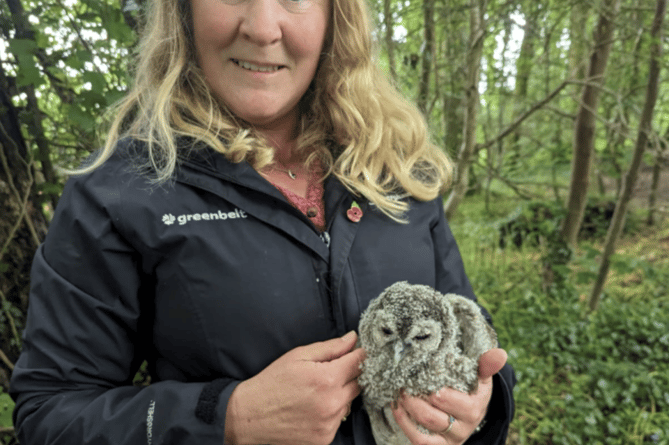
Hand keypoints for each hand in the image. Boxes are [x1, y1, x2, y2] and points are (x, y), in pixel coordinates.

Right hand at [224, 331, 364, 444]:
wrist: (250, 416)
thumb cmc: (272, 382)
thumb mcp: (298, 356)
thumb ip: (330, 348)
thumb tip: (353, 339)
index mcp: (327, 379)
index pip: (359, 362)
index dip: (358, 354)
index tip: (355, 351)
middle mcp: (333, 403)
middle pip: (359, 383)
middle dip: (350, 374)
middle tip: (331, 371)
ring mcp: (330, 424)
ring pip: (350, 402)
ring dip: (342, 393)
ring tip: (318, 390)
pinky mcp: (325, 438)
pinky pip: (339, 419)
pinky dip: (332, 411)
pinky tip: (314, 405)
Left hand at [391, 348, 507, 444]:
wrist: (468, 414)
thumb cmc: (470, 391)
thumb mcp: (480, 378)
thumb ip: (486, 365)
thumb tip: (499, 354)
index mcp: (475, 407)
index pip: (457, 403)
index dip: (439, 392)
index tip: (424, 375)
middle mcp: (464, 426)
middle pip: (435, 417)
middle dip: (417, 399)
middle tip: (405, 382)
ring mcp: (450, 437)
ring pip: (425, 427)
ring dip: (409, 409)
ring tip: (401, 393)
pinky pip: (419, 441)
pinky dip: (405, 423)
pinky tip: (397, 407)